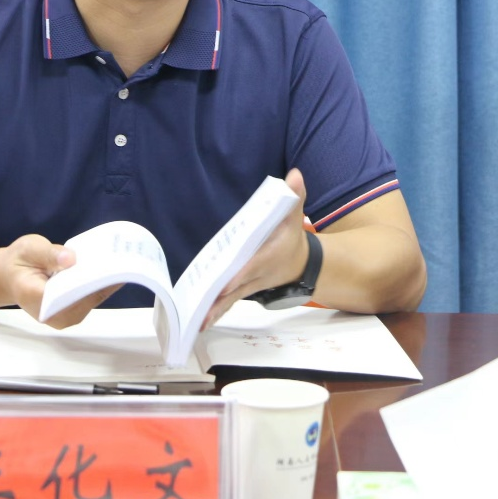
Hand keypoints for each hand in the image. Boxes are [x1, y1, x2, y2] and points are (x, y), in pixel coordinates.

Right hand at [2, 234, 120, 328]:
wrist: (11, 276)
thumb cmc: (18, 262)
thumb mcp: (28, 249)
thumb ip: (48, 254)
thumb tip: (71, 259)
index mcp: (36, 298)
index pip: (69, 293)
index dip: (89, 282)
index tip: (108, 267)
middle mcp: (53, 314)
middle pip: (84, 299)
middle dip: (103, 280)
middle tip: (123, 260)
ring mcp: (64, 317)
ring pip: (91, 300)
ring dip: (106, 283)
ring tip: (122, 262)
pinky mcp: (72, 312)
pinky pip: (90, 299)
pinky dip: (101, 285)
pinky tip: (112, 269)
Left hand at [201, 168, 310, 330]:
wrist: (300, 264)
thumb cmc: (292, 238)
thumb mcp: (294, 215)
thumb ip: (294, 196)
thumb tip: (294, 174)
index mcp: (266, 257)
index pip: (250, 267)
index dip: (237, 276)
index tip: (224, 285)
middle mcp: (256, 275)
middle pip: (235, 289)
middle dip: (219, 300)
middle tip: (202, 313)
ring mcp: (249, 285)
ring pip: (230, 300)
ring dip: (215, 311)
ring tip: (197, 324)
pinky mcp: (242, 289)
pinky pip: (227, 302)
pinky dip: (216, 310)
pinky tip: (200, 322)